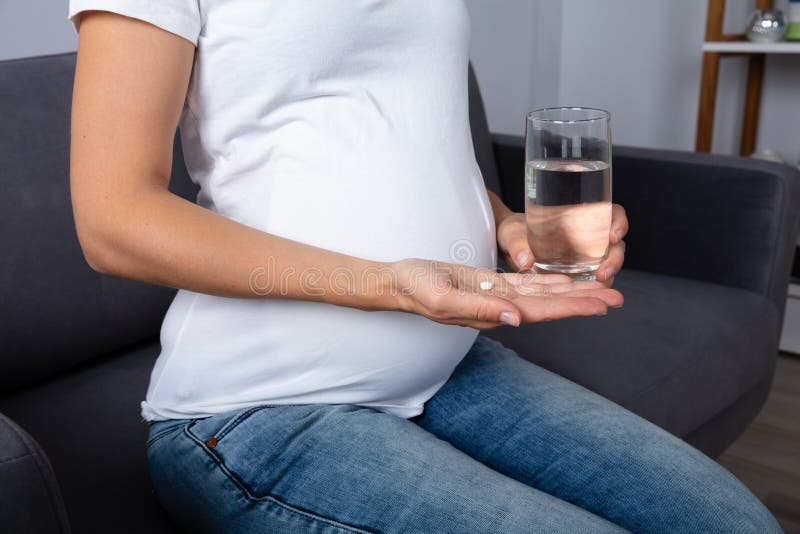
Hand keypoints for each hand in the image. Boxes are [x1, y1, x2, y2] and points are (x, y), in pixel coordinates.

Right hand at [389, 259, 622, 329]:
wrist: (400, 282)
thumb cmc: (416, 289)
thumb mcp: (441, 297)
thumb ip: (477, 309)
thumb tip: (515, 318)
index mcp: (492, 313)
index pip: (540, 311)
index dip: (572, 308)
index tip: (601, 306)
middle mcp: (501, 308)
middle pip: (550, 304)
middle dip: (583, 301)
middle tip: (618, 298)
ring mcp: (498, 296)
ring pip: (543, 294)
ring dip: (573, 292)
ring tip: (603, 289)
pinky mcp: (492, 284)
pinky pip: (528, 283)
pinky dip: (550, 282)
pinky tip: (568, 280)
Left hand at [497, 204, 628, 286]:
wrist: (506, 248)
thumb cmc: (513, 232)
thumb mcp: (511, 234)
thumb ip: (517, 244)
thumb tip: (525, 259)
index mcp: (578, 216)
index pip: (611, 213)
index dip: (618, 221)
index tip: (614, 234)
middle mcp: (587, 235)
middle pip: (615, 243)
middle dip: (614, 258)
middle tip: (602, 271)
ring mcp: (585, 255)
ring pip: (608, 263)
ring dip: (608, 274)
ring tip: (597, 283)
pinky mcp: (577, 273)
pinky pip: (593, 279)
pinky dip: (594, 287)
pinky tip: (589, 294)